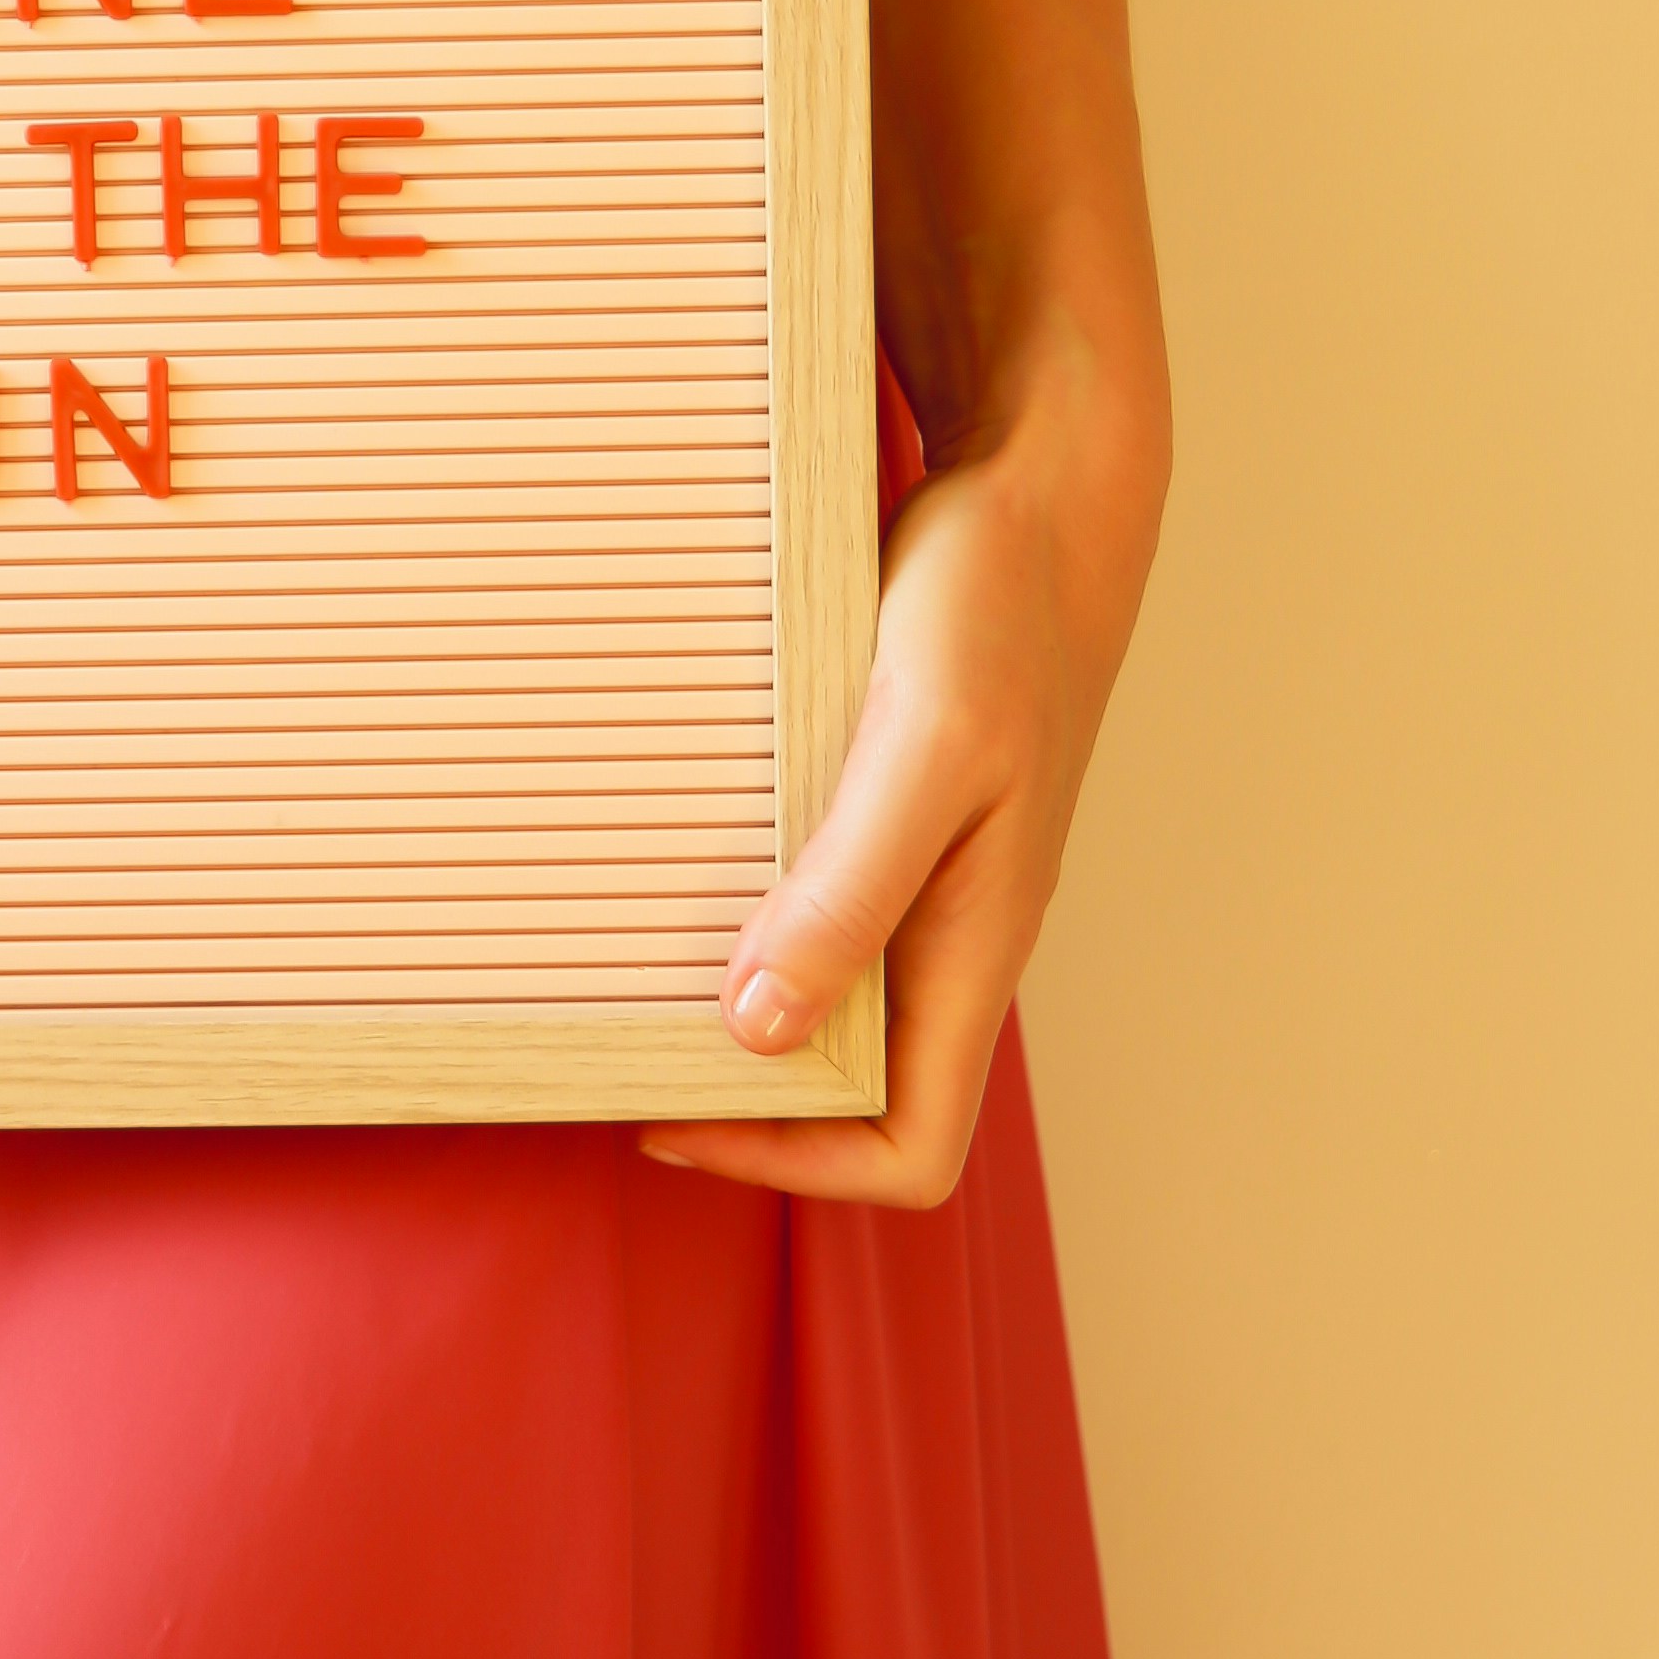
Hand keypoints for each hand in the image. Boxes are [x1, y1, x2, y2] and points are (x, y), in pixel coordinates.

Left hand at [639, 399, 1157, 1205]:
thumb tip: (759, 1027)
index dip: (793, 1162)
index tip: (674, 1111)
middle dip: (740, 1099)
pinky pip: (811, 911)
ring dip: (730, 1010)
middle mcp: (951, 936)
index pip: (909, 1149)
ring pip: (828, 1003)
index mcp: (976, 949)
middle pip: (855, 1095)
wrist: (1042, 497)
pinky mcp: (886, 816)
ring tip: (619, 974)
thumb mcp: (922, 747)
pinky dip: (739, 919)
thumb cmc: (998, 611)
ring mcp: (922, 880)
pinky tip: (668, 873)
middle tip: (616, 1044)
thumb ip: (851, 888)